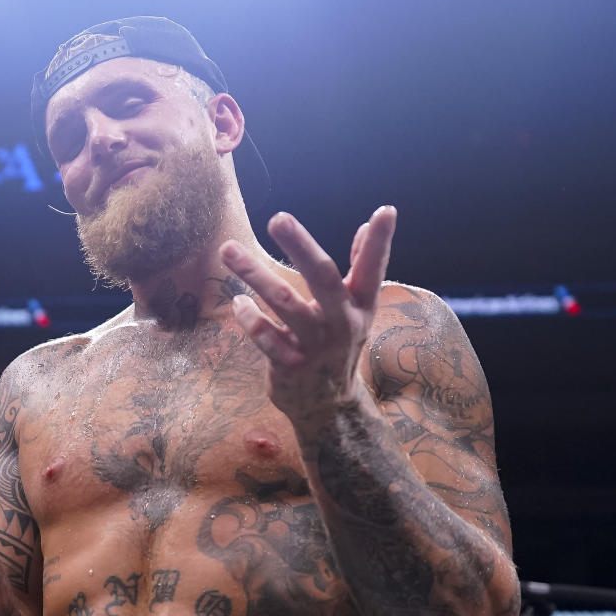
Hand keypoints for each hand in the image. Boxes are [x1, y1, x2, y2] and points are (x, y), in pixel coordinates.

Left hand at [220, 206, 396, 418]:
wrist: (329, 406)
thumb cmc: (339, 344)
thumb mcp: (357, 310)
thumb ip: (362, 267)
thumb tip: (368, 224)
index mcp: (360, 306)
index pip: (373, 269)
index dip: (381, 242)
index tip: (386, 210)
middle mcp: (342, 323)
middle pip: (323, 278)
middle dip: (301, 246)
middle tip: (279, 218)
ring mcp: (315, 346)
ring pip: (284, 303)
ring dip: (254, 274)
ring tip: (228, 249)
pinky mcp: (289, 366)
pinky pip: (264, 336)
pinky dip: (249, 316)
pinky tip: (239, 301)